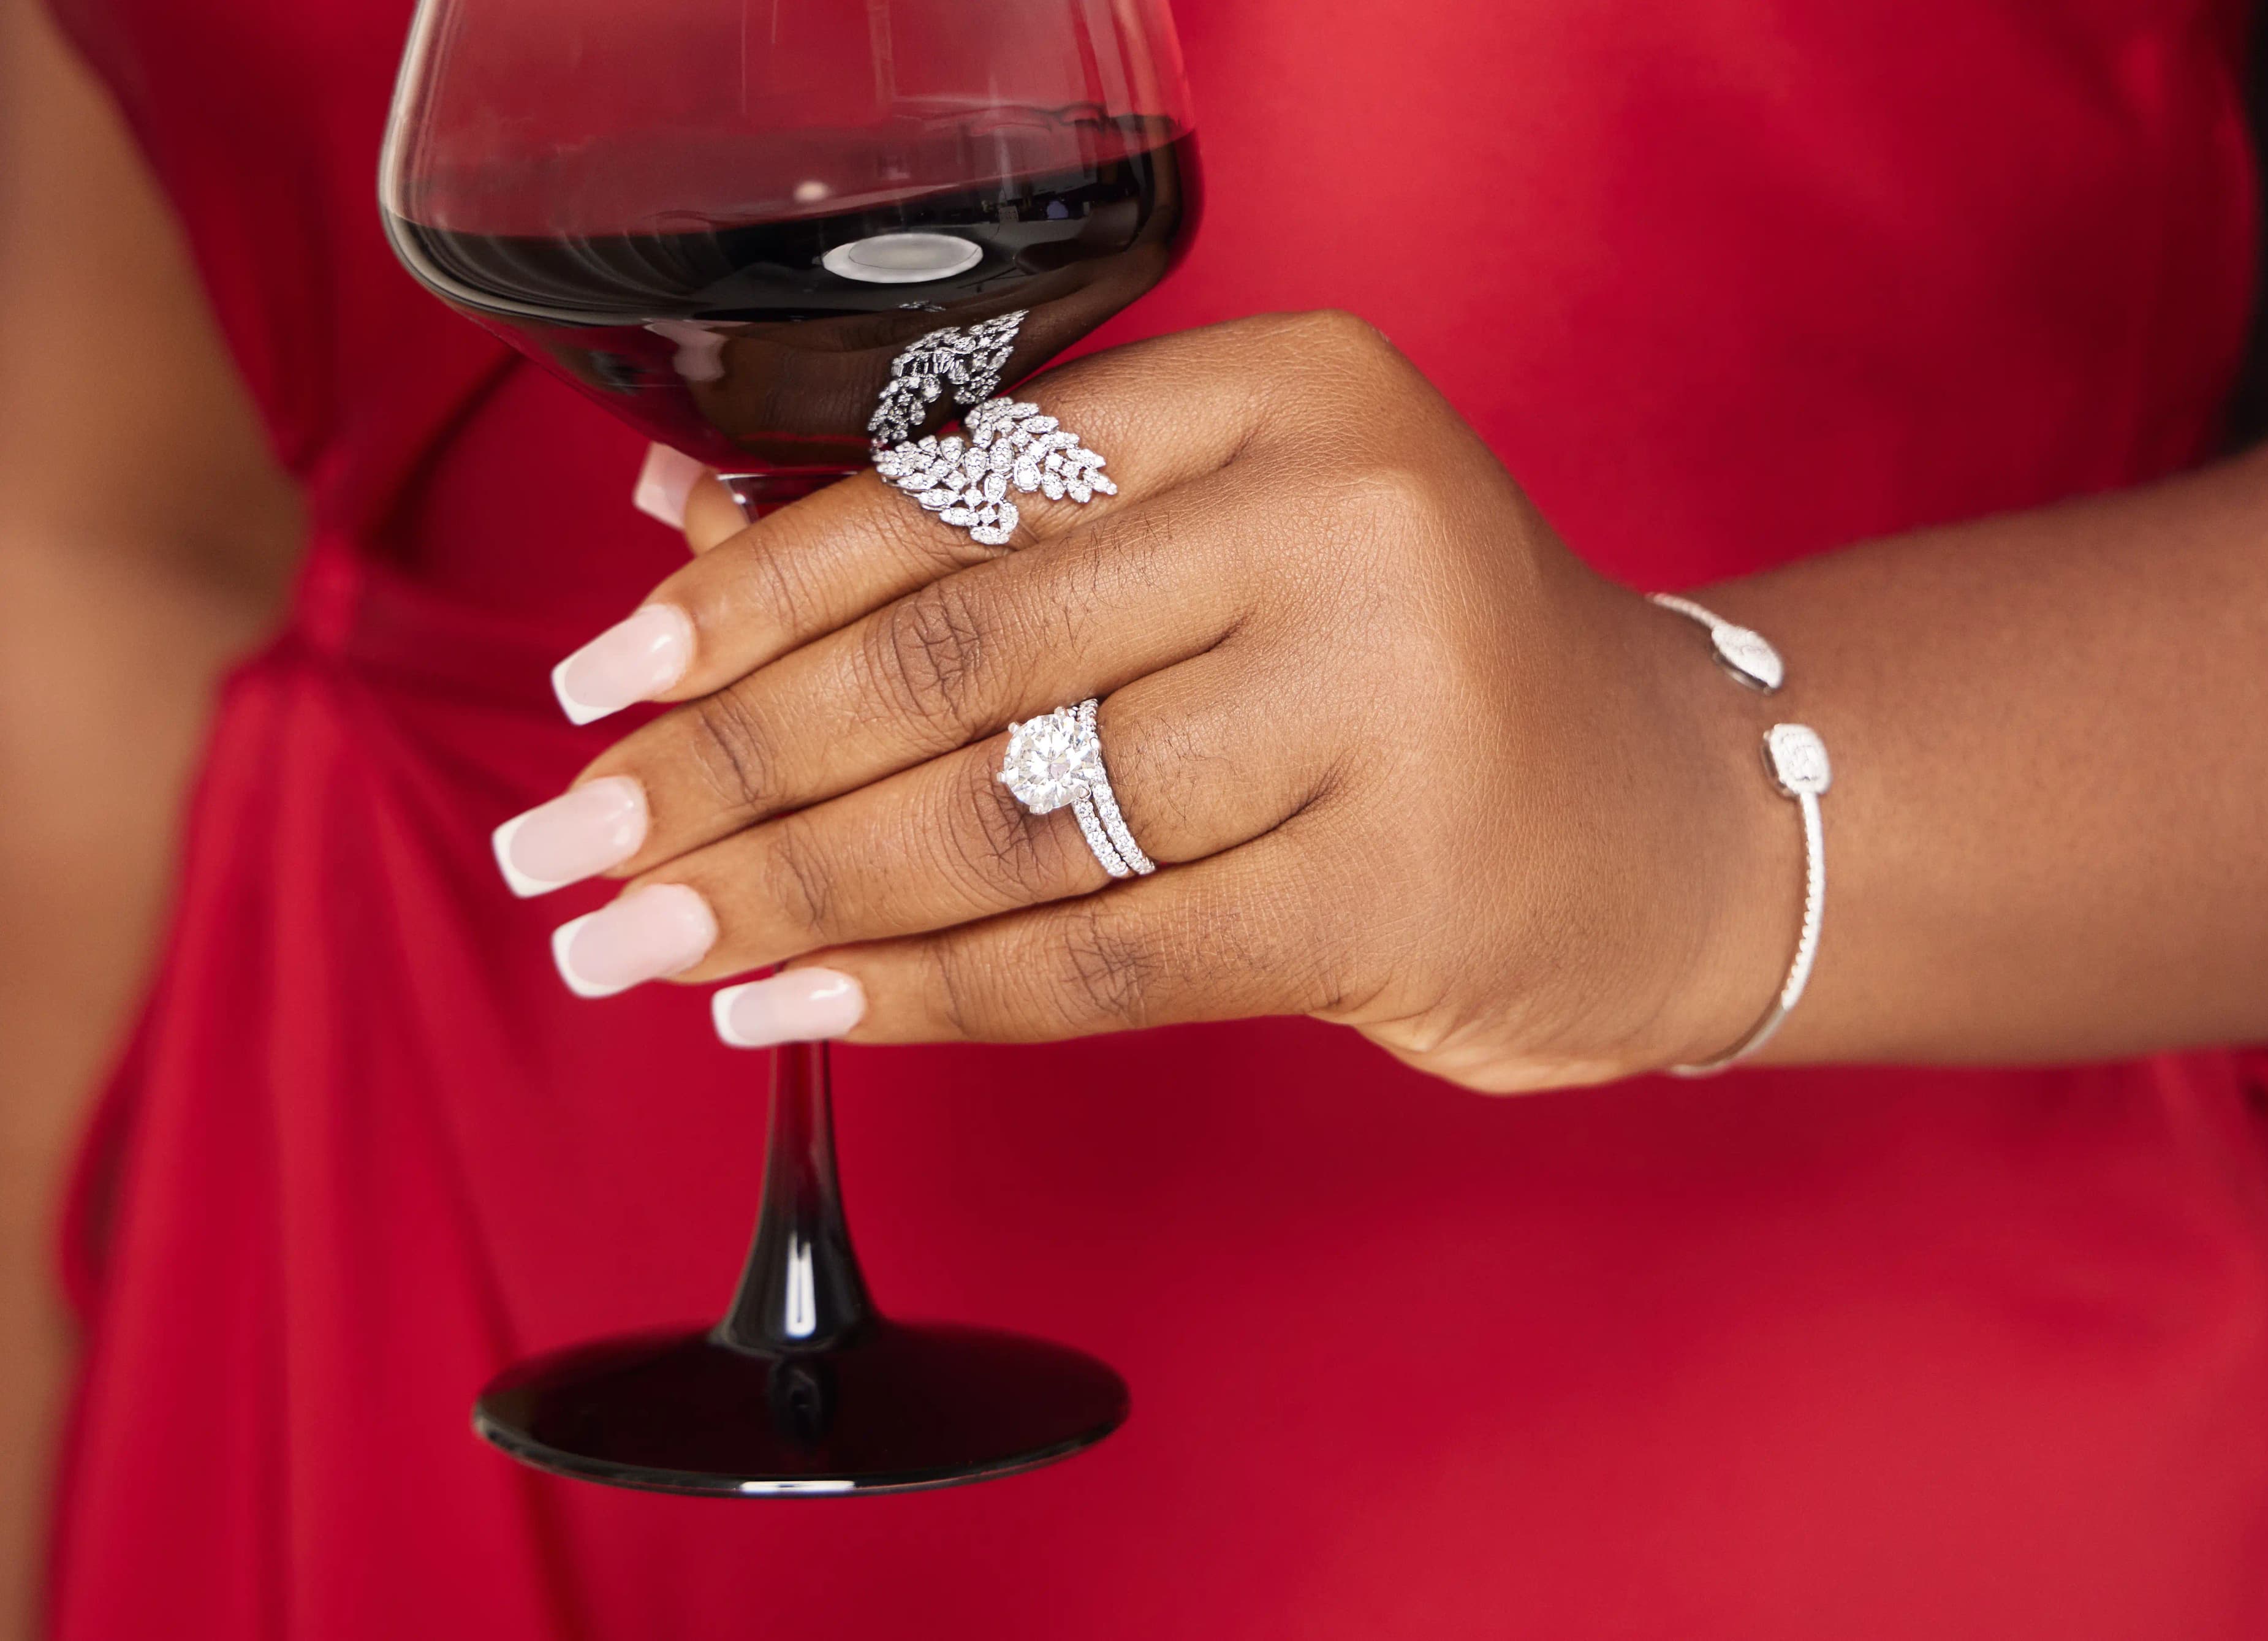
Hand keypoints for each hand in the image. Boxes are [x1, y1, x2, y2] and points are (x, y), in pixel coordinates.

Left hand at [493, 312, 1795, 1090]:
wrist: (1667, 813)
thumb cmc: (1408, 672)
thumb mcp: (1220, 548)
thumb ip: (981, 540)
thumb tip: (683, 543)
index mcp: (1278, 389)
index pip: (948, 495)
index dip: (746, 598)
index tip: (600, 680)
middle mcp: (1337, 519)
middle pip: (952, 661)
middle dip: (724, 767)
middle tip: (570, 844)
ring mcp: (1385, 701)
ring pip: (1005, 818)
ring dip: (791, 890)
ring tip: (643, 939)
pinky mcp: (1399, 884)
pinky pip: (1096, 953)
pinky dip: (924, 988)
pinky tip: (792, 1007)